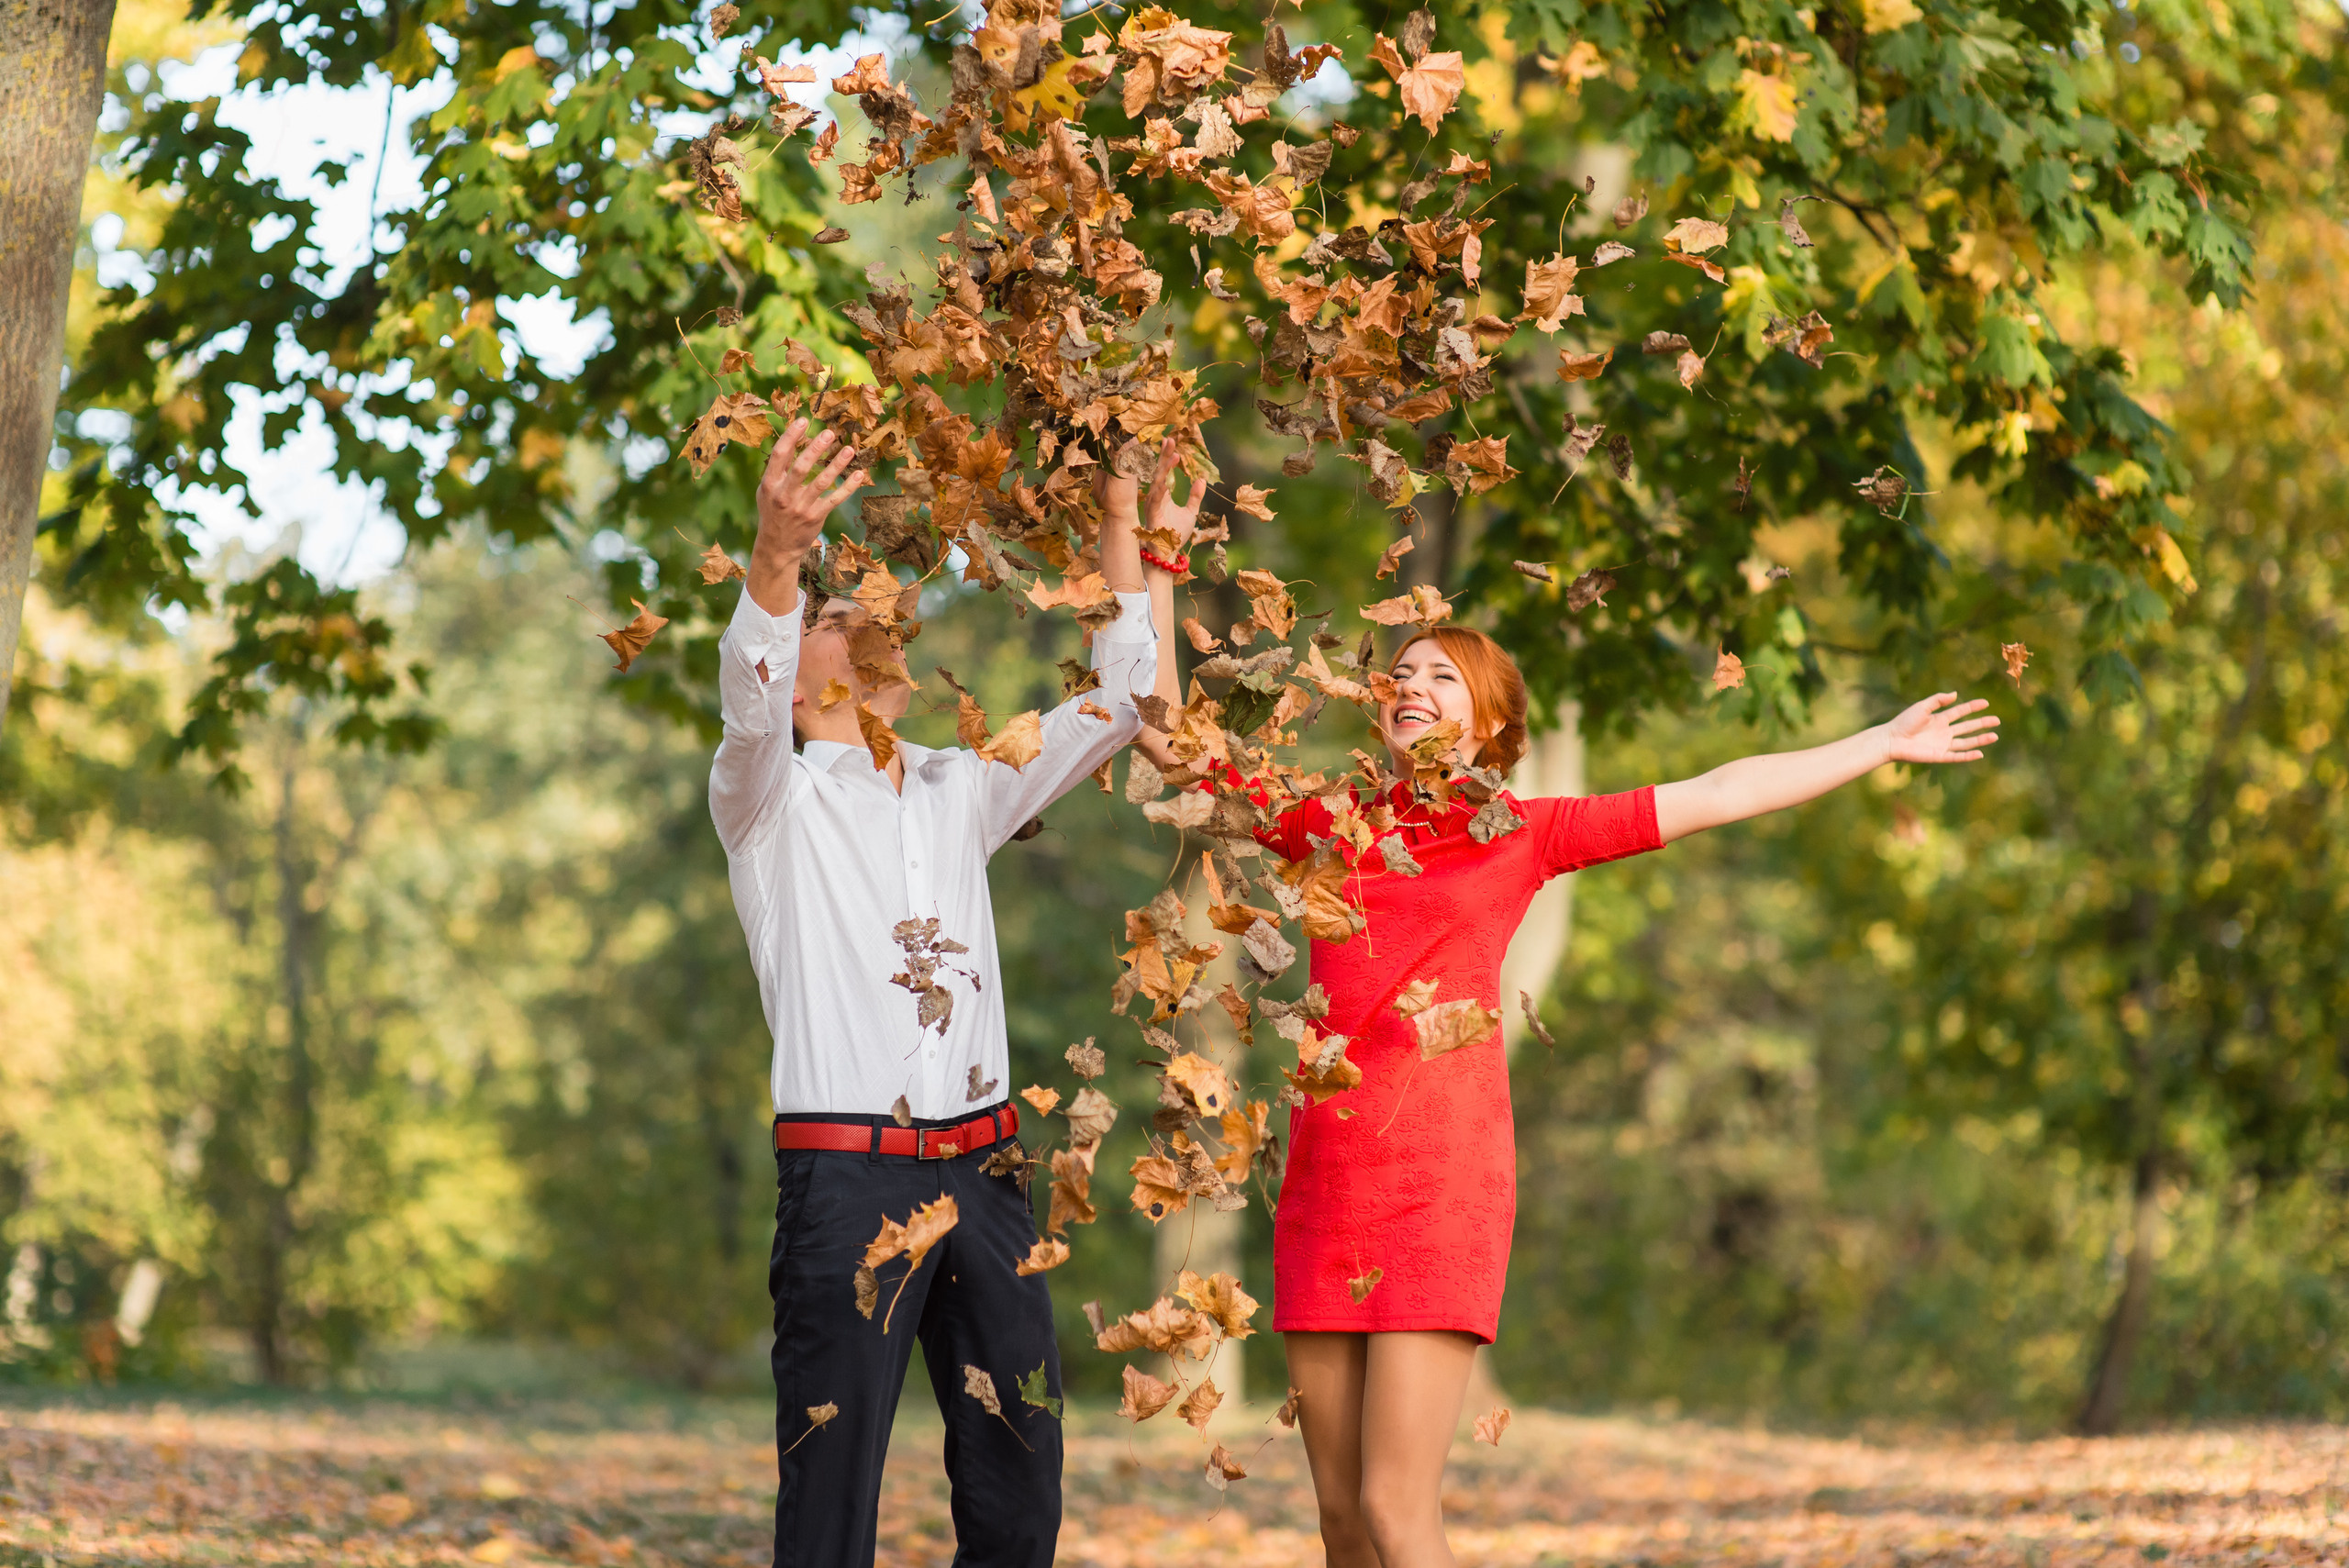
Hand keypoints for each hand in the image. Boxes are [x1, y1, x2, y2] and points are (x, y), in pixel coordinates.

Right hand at [757, 418, 865, 558]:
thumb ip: (777, 469)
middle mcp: (784, 495)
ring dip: (837, 465)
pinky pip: (834, 499)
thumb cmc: (773, 512)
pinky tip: (858, 475)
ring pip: (821, 482)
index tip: (803, 420)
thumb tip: (791, 440)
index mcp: (770, 484)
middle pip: (802, 467)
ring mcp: (801, 507)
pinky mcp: (816, 517)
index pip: (780, 454)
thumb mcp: (766, 491)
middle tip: (830, 433)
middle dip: (816, 448)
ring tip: (849, 449)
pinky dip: (848, 487)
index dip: (791, 436)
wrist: (777, 546)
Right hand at [1138, 437, 1203, 562]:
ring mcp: (1152, 504)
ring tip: (1173, 453)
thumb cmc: (1176, 534)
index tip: (1172, 441)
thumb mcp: (1190, 511)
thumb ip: (1195, 496)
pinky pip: (1155, 498)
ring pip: (1157, 481)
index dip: (1168, 456)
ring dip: (1164, 467)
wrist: (1169, 553)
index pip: (1164, 470)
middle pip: (1159, 471)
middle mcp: (1155, 496)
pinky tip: (1164, 478)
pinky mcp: (1152, 514)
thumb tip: (1202, 479)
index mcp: (1163, 494)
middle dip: (1164, 455)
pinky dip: (1160, 487)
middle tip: (1170, 438)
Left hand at [1882, 693, 2000, 764]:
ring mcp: (1942, 744)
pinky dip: (1968, 756)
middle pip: (1967, 727)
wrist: (1892, 740)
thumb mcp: (1922, 707)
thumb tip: (1955, 694)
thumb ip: (1938, 700)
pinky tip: (1980, 753)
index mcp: (1939, 719)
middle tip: (1997, 720)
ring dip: (1980, 740)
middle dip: (1982, 723)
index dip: (1973, 707)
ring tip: (1994, 736)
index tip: (1986, 703)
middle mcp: (1944, 732)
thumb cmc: (1904, 722)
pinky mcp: (1939, 756)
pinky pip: (1957, 756)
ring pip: (1966, 742)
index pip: (1960, 712)